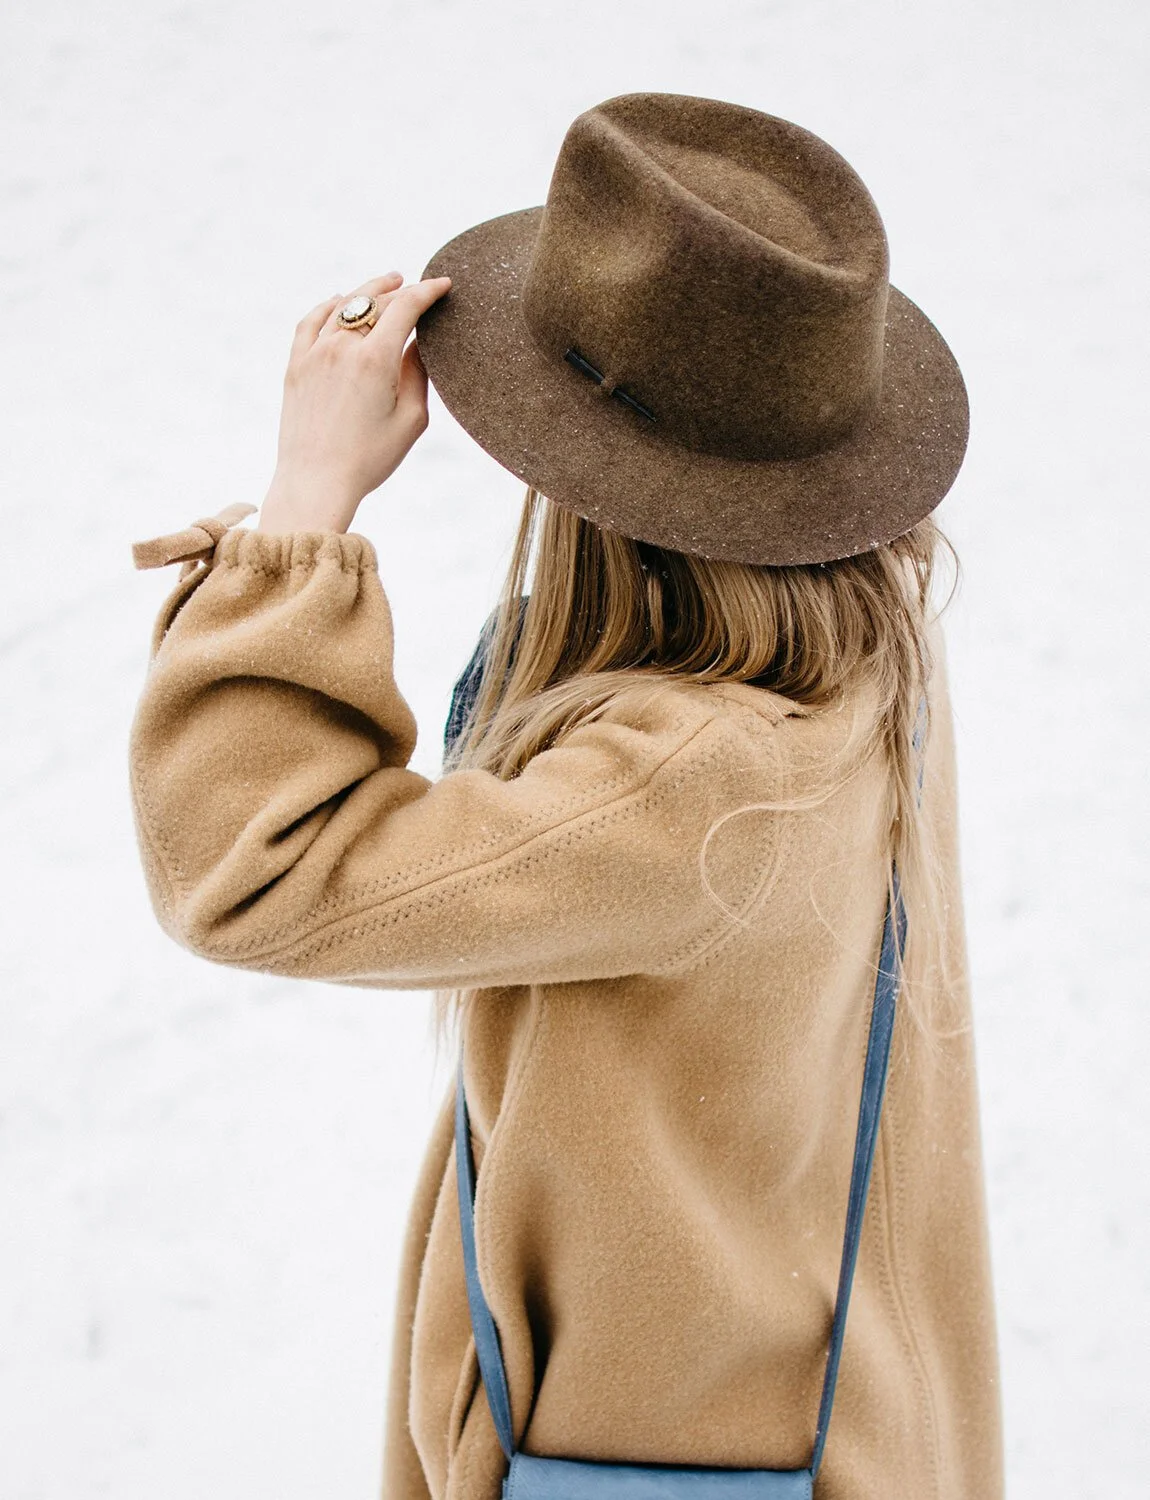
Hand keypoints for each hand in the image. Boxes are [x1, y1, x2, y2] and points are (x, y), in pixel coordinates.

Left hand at [258, 270, 451, 533]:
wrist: (316, 481)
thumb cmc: (370, 458)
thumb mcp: (411, 420)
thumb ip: (417, 373)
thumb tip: (417, 341)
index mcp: (375, 360)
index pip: (406, 307)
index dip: (427, 291)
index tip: (443, 285)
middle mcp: (342, 347)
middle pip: (375, 301)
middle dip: (400, 290)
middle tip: (416, 286)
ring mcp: (315, 353)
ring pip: (344, 306)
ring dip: (368, 291)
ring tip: (386, 284)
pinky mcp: (296, 365)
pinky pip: (312, 320)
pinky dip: (329, 305)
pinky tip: (339, 300)